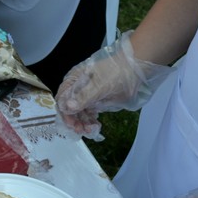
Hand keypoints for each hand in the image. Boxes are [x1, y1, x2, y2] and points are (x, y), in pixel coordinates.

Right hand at [54, 31, 170, 139]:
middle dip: (74, 120)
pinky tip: (96, 125)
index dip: (65, 113)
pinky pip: (90, 112)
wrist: (136, 67)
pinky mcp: (98, 100)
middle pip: (69, 107)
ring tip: (91, 130)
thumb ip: (84, 97)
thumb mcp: (100, 85)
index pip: (62, 99)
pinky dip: (90, 121)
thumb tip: (67, 107)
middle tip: (82, 131)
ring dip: (82, 122)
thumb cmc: (116, 72)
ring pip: (80, 112)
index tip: (72, 125)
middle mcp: (78, 88)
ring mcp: (89, 94)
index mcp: (74, 80)